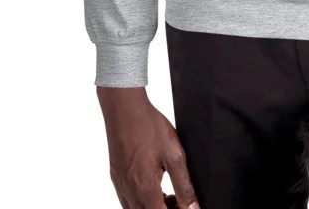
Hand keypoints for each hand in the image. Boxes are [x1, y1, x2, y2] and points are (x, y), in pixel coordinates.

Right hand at [97, 86, 199, 208]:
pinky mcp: (116, 176)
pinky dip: (142, 200)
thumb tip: (192, 206)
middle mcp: (128, 192)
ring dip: (153, 207)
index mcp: (144, 189)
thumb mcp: (174, 154)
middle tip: (179, 200)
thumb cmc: (148, 127)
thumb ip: (183, 184)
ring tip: (168, 194)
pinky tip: (152, 185)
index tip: (185, 205)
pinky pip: (127, 199)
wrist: (124, 108)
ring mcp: (120, 185)